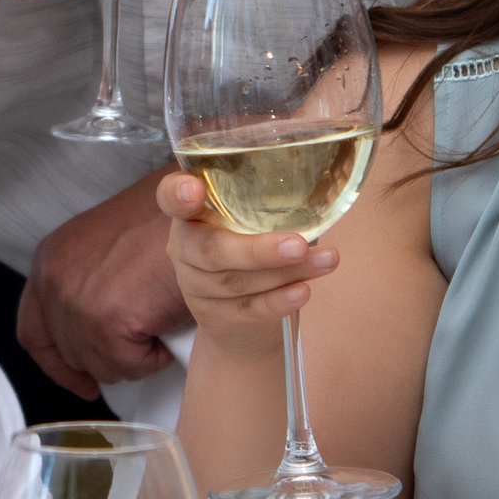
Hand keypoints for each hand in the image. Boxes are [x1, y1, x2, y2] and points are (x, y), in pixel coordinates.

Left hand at [19, 172, 193, 397]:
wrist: (202, 207)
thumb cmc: (169, 218)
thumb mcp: (107, 243)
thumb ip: (87, 282)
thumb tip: (91, 336)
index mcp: (50, 259)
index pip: (34, 331)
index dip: (57, 364)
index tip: (83, 380)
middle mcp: (53, 281)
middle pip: (70, 353)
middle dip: (107, 358)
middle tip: (139, 349)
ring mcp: (77, 302)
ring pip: (103, 365)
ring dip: (136, 355)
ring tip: (160, 320)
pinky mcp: (107, 321)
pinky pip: (131, 365)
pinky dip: (156, 355)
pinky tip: (169, 323)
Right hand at [156, 173, 336, 359]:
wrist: (237, 315)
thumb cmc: (248, 246)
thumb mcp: (247, 219)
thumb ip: (265, 200)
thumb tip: (325, 181)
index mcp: (190, 214)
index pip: (170, 197)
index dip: (177, 193)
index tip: (193, 190)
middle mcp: (184, 248)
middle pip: (209, 250)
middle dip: (256, 250)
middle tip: (298, 245)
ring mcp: (195, 287)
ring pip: (236, 282)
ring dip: (285, 273)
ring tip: (327, 261)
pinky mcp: (213, 317)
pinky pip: (247, 310)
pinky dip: (278, 301)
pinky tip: (304, 290)